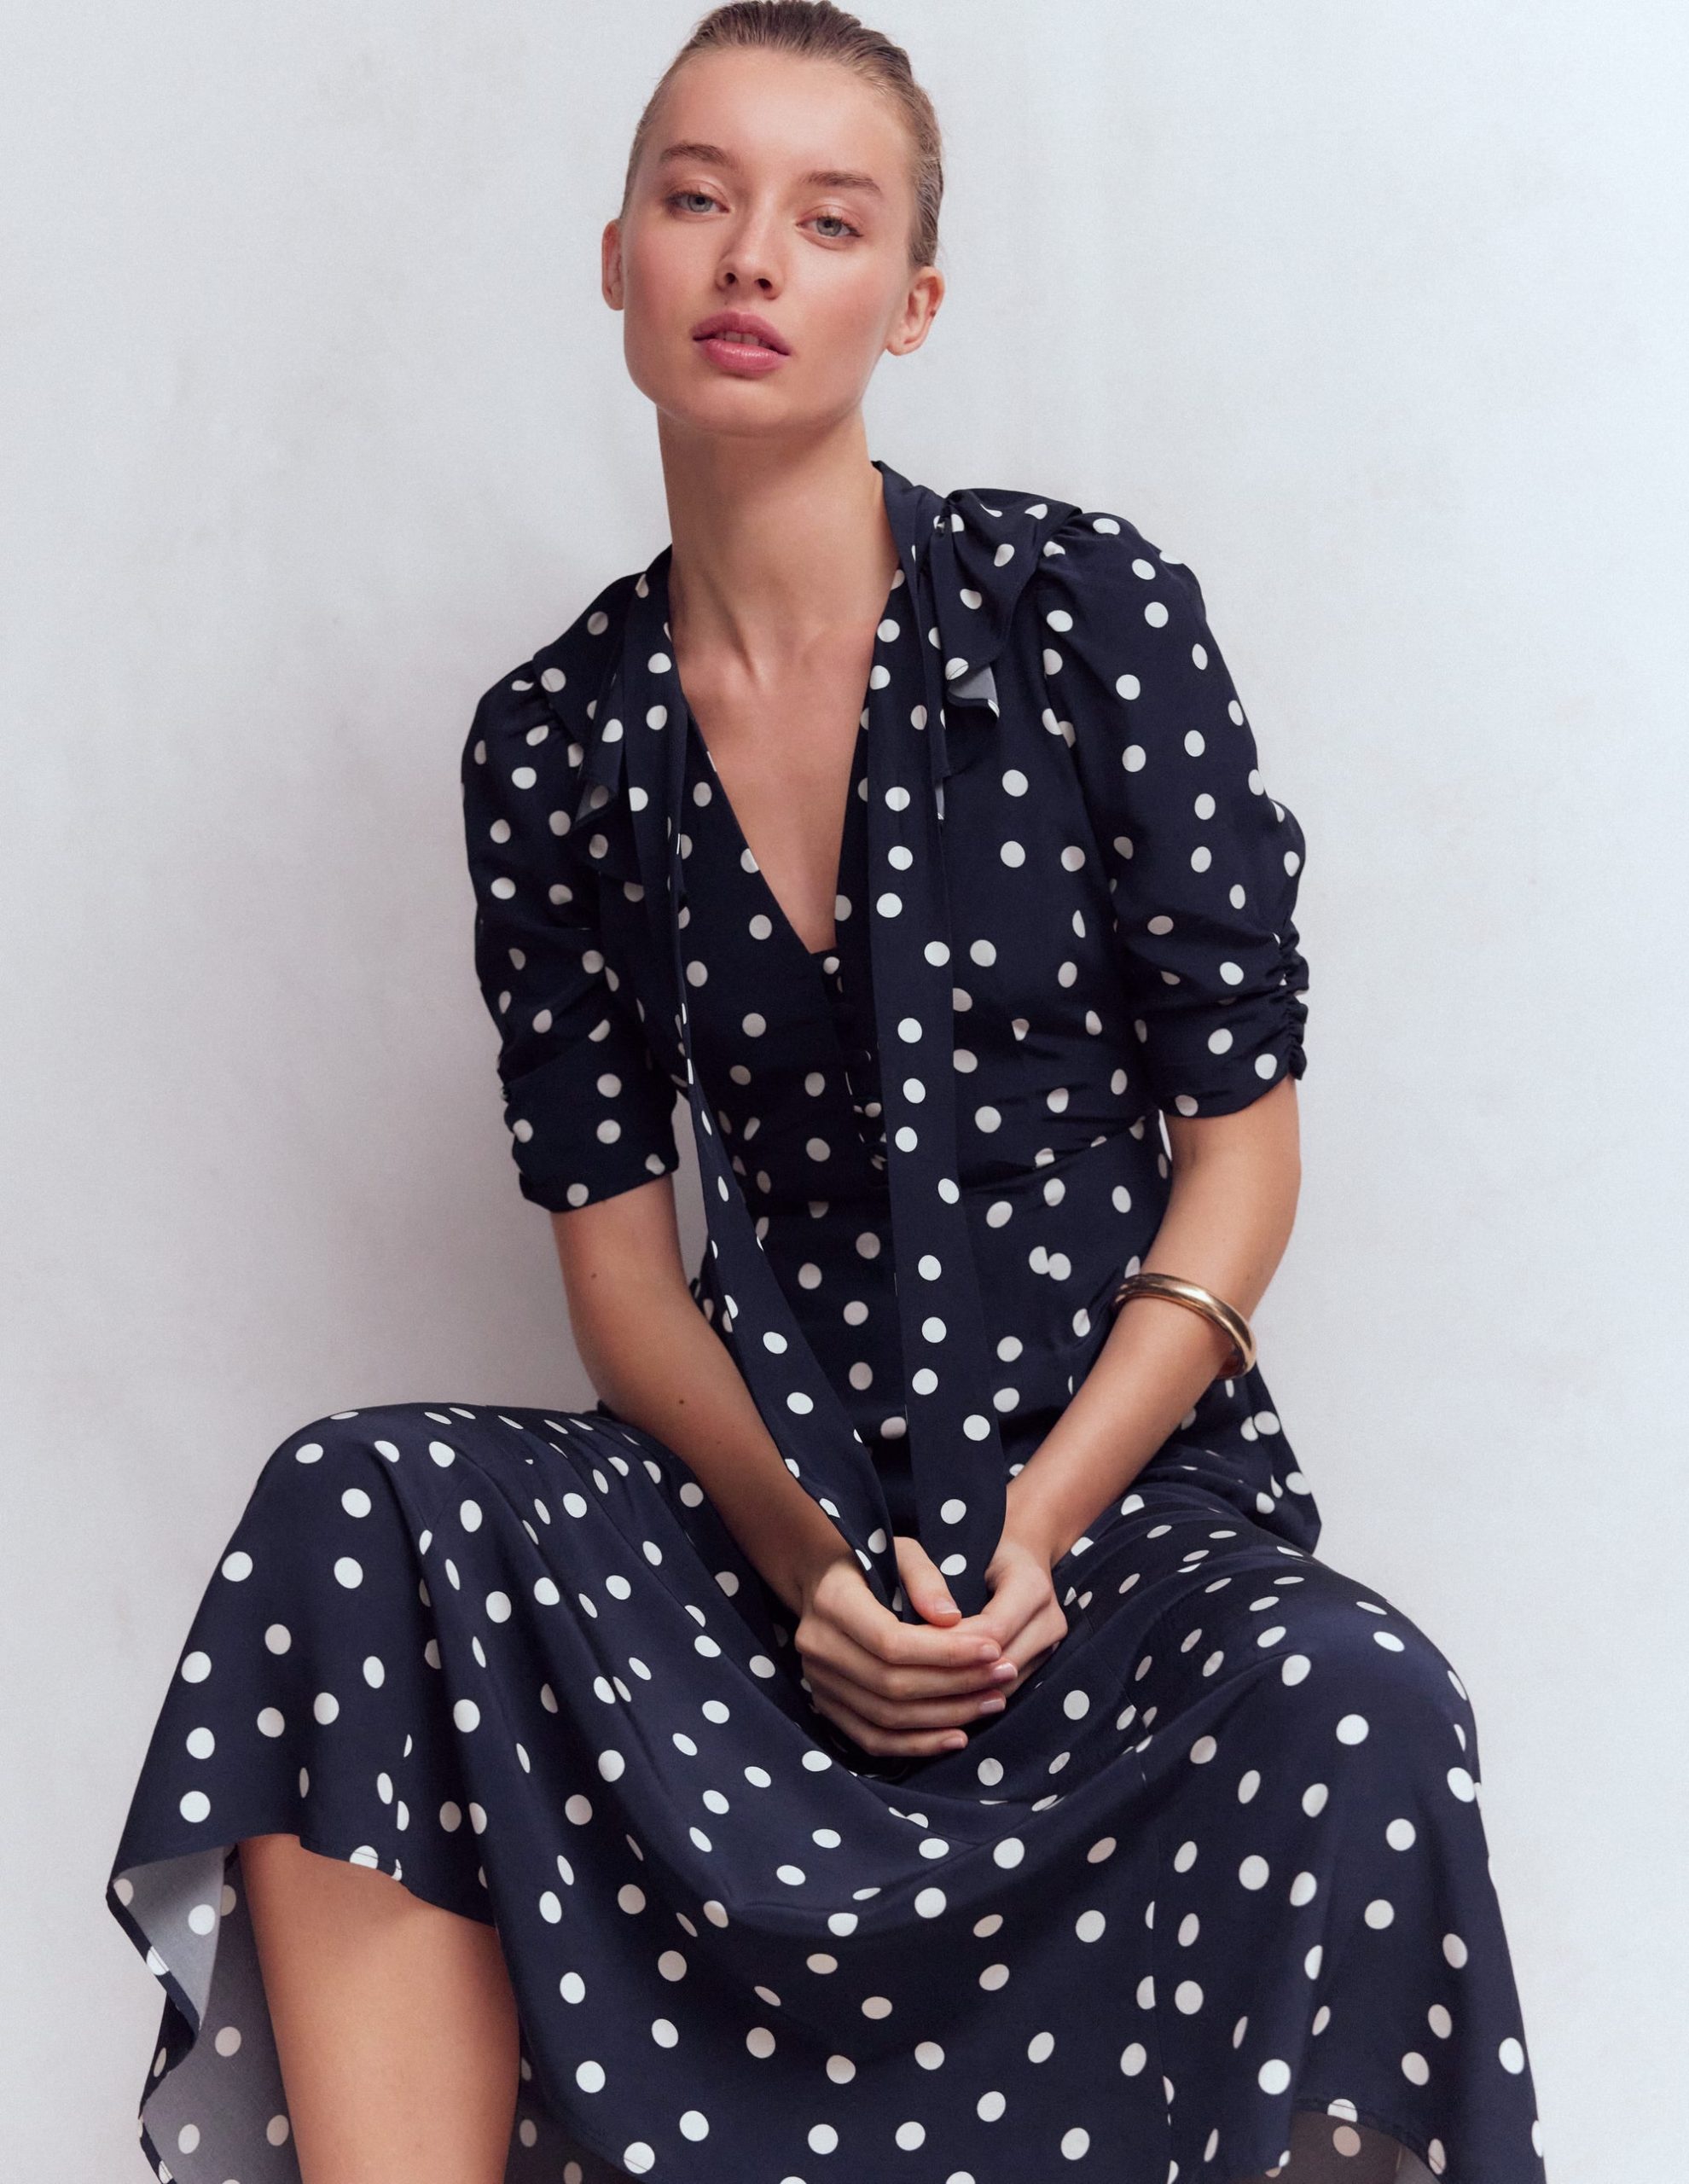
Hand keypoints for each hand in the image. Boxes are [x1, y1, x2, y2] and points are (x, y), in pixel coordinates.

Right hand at [792, 1534, 1022, 1760]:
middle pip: (892, 1684)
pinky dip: (918, 1744)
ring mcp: (820, 1683)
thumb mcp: (901, 1551)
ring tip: (992, 1701)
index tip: (993, 1648)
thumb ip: (925, 1579)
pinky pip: (874, 1739)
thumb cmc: (874, 1563)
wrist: (825, 1583)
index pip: (891, 1642)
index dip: (946, 1652)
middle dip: (956, 1684)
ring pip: (887, 1717)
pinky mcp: (828, 1707)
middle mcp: (819, 1647)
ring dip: (946, 1716)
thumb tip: (951, 1619)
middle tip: (1004, 1675)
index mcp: (833, 1602)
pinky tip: (958, 1736)